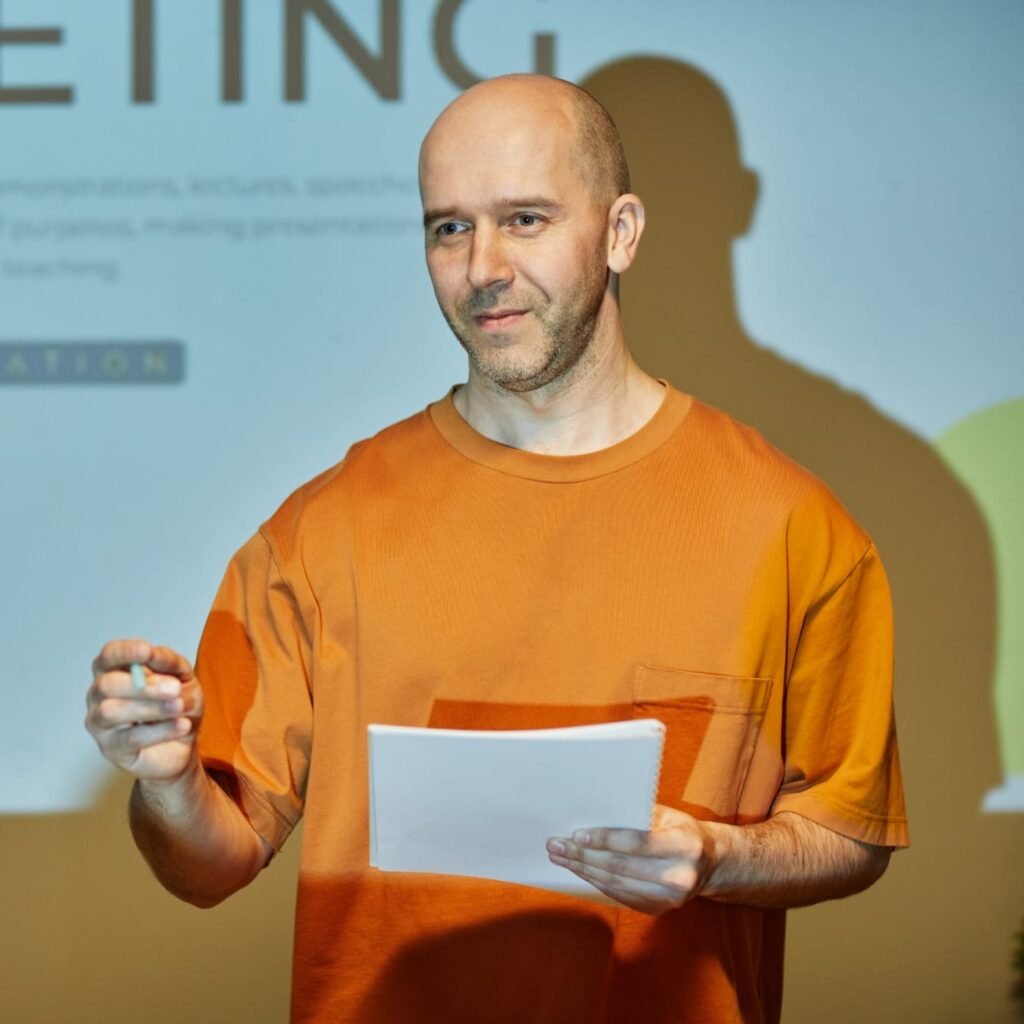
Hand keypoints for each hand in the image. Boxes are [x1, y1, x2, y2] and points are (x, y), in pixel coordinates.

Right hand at [86, 638, 203, 781]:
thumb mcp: (182, 675)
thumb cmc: (177, 702)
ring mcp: (100, 724)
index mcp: (114, 669)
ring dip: (152, 708)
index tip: (147, 651)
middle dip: (143, 686)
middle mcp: (99, 695)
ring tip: (179, 707)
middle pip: (107, 685)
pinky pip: (130, 739)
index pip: (109, 655)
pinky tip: (182, 725)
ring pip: (112, 712)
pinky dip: (160, 730)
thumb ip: (168, 661)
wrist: (185, 740)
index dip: (125, 652)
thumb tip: (152, 654)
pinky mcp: (111, 749)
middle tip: (174, 689)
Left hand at [546, 804, 715, 914]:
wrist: (710, 864)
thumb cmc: (682, 831)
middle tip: (556, 845)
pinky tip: (579, 869)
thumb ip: (638, 814)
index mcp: (684, 846)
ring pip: (616, 884)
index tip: (577, 835)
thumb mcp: (668, 815)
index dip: (605, 839)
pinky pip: (619, 895)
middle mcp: (679, 876)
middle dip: (584, 856)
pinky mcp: (658, 910)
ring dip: (583, 870)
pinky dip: (595, 881)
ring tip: (560, 856)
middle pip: (621, 867)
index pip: (638, 843)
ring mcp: (669, 899)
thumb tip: (596, 809)